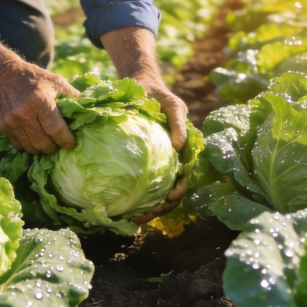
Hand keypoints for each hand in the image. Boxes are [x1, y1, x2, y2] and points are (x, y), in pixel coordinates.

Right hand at [0, 61, 79, 154]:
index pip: (56, 130)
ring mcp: (12, 122)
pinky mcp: (3, 127)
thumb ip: (73, 96)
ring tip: (48, 141)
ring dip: (42, 148)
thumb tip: (89, 111)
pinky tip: (35, 137)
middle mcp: (24, 113)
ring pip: (31, 147)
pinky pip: (20, 145)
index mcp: (40, 101)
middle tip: (60, 143)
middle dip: (55, 147)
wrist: (3, 76)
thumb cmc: (35, 79)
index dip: (66, 140)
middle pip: (43, 143)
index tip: (72, 143)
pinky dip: (29, 144)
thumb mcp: (57, 82)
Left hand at [129, 75, 188, 223]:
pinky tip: (121, 209)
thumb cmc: (156, 94)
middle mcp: (172, 158)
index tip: (173, 195)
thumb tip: (179, 146)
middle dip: (165, 206)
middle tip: (152, 213)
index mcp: (182, 147)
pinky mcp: (143, 163)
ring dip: (151, 209)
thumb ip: (176, 121)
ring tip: (136, 219)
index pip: (186, 173)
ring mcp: (158, 162)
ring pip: (158, 193)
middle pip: (173, 190)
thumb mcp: (170, 104)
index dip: (181, 188)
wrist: (141, 87)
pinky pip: (141, 185)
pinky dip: (135, 199)